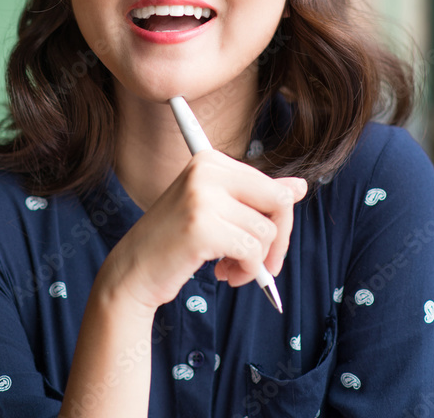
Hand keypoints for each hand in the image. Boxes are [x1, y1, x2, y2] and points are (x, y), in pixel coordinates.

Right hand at [95, 149, 306, 315]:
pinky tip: (224, 274)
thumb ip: (255, 196)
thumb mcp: (216, 210)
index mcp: (210, 160)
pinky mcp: (201, 227)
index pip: (271, 186)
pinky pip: (251, 252)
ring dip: (255, 262)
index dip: (278, 221)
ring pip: (265, 232)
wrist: (133, 269)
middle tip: (263, 265)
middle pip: (278, 202)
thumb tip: (299, 186)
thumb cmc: (175, 240)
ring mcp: (202, 196)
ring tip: (231, 269)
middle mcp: (206, 170)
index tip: (267, 244)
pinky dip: (246, 271)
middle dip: (278, 240)